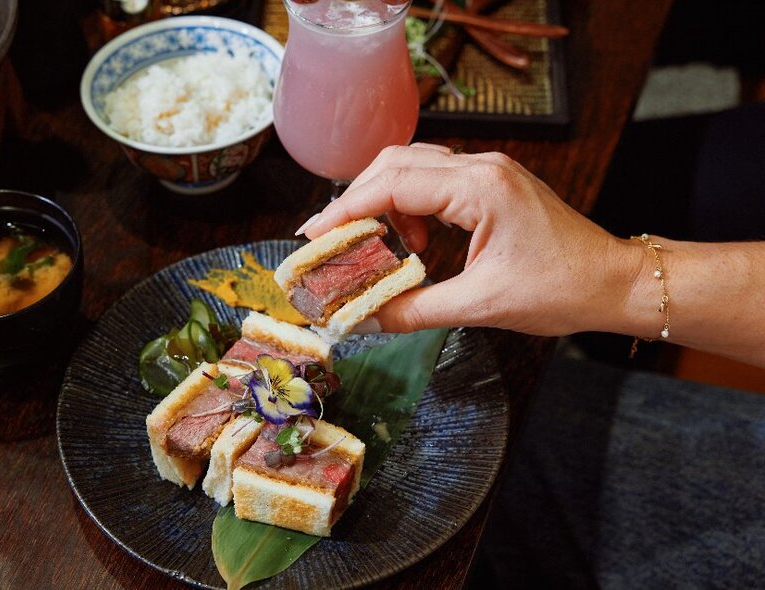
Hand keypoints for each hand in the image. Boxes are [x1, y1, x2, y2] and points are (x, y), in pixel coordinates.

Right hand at [300, 144, 638, 335]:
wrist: (614, 282)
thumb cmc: (562, 290)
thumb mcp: (481, 306)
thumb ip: (413, 310)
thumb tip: (364, 320)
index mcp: (480, 188)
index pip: (392, 185)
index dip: (346, 210)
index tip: (314, 236)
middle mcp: (481, 167)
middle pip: (395, 163)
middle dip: (357, 200)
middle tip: (334, 240)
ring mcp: (488, 171)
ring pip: (413, 167)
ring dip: (385, 202)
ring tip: (378, 248)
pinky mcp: (491, 184)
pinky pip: (435, 181)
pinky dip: (411, 206)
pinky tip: (414, 241)